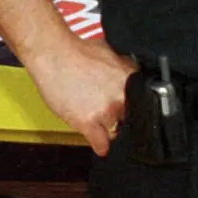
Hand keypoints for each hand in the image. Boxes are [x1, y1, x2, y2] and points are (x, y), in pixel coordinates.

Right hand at [27, 37, 136, 156]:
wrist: (55, 55)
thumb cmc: (78, 52)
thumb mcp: (113, 55)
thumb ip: (125, 72)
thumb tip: (132, 81)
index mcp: (130, 78)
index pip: (142, 101)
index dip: (132, 106)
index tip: (126, 110)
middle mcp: (121, 95)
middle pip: (129, 118)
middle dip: (119, 116)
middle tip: (106, 112)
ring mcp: (106, 110)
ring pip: (115, 132)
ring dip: (108, 129)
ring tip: (99, 123)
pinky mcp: (88, 122)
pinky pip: (101, 144)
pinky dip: (101, 146)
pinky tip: (101, 145)